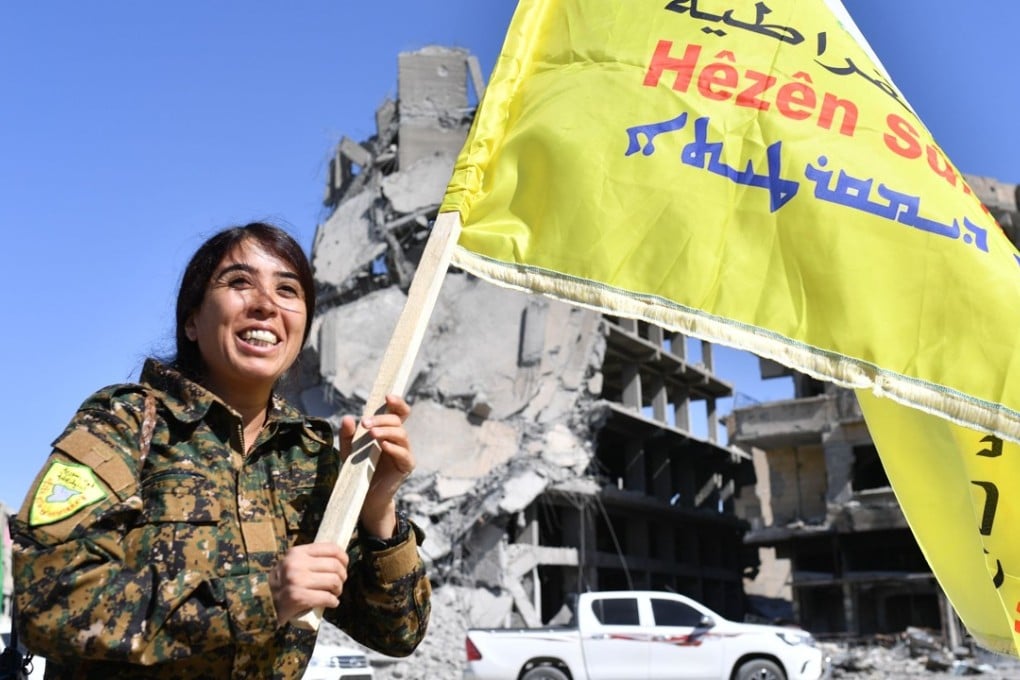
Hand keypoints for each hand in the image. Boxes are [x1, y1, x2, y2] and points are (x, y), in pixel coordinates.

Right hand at [269, 543, 348, 625]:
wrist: (265, 603)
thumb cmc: (284, 582)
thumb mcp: (294, 563)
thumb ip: (311, 558)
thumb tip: (339, 557)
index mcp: (297, 552)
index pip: (330, 548)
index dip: (343, 557)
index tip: (344, 564)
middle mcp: (296, 564)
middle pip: (335, 566)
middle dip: (342, 576)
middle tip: (339, 583)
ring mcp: (297, 581)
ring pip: (333, 581)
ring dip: (338, 589)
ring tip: (334, 593)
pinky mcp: (298, 597)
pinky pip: (326, 598)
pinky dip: (333, 601)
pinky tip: (331, 602)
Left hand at [339, 394, 414, 537]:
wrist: (363, 496)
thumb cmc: (357, 470)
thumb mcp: (348, 450)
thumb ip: (347, 435)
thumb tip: (348, 418)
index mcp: (388, 432)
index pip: (398, 412)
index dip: (397, 402)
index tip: (387, 396)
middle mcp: (398, 439)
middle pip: (398, 420)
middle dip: (382, 419)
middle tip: (365, 423)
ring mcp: (404, 452)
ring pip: (402, 434)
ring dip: (386, 431)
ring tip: (371, 434)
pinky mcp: (405, 466)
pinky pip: (404, 454)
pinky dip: (394, 448)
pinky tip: (383, 446)